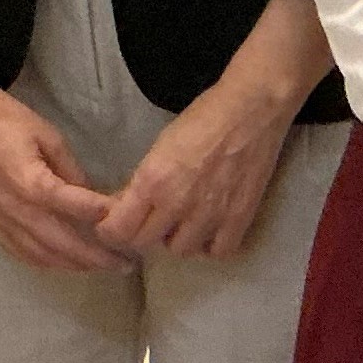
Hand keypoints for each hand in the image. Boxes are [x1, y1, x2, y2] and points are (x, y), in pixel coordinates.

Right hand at [0, 65, 125, 273]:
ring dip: (72, 266)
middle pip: (63, 245)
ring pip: (41, 257)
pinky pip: (19, 253)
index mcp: (33, 185)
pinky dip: (44, 262)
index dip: (104, 217)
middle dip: (96, 258)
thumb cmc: (4, 119)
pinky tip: (59, 262)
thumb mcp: (47, 134)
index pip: (77, 209)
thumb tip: (89, 197)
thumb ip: (69, 169)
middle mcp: (16, 211)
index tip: (126, 223)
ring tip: (98, 266)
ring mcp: (0, 221)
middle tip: (123, 263)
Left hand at [94, 72, 295, 259]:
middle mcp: (177, 204)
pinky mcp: (238, 220)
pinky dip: (209, 245)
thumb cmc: (202, 117)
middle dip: (142, 232)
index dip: (112, 230)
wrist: (251, 110)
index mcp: (152, 181)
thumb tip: (124, 205)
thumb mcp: (160, 145)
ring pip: (180, 250)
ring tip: (182, 219)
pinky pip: (216, 252)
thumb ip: (142, 181)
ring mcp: (209, 216)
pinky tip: (209, 228)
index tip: (116, 223)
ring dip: (176, 237)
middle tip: (150, 217)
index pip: (119, 229)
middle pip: (145, 243)